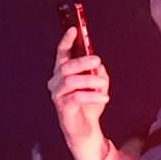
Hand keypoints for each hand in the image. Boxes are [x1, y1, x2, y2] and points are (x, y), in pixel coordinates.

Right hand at [48, 26, 113, 159]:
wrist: (86, 130)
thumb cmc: (89, 105)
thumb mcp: (97, 85)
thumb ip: (97, 72)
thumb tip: (98, 65)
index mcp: (63, 73)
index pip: (62, 54)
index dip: (66, 41)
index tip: (74, 29)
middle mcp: (56, 82)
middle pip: (66, 66)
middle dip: (82, 61)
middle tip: (97, 61)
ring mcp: (57, 95)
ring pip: (71, 81)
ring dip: (90, 80)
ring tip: (103, 85)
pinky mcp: (62, 108)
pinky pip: (76, 97)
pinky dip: (92, 96)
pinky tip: (104, 97)